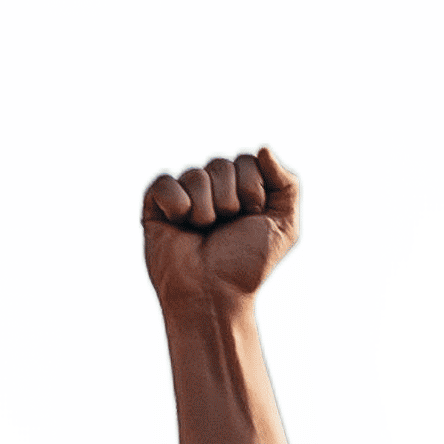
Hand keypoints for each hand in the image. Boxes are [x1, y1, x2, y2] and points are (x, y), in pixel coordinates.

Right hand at [141, 147, 298, 313]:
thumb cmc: (246, 265)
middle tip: (225, 229)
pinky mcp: (156, 204)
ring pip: (196, 175)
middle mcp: (212, 189)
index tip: (251, 218)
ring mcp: (184, 195)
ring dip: (206, 210)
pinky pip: (166, 183)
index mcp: (240, 189)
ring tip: (203, 233)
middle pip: (222, 165)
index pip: (248, 160)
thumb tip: (264, 148)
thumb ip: (288, 184)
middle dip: (230, 201)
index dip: (252, 190)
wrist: (214, 295)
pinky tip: (180, 226)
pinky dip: (177, 206)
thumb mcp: (284, 226)